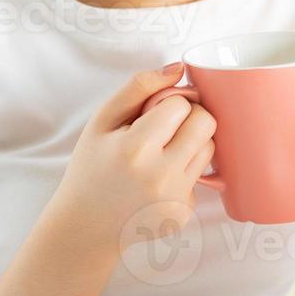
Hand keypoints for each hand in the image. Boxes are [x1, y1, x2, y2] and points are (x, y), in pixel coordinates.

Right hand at [46, 62, 216, 252]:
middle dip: (189, 117)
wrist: (85, 226)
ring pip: (209, 149)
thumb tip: (178, 68)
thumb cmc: (92, 168)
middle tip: (166, 127)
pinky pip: (199, 178)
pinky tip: (156, 183)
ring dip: (191, 143)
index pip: (181, 104)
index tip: (153, 113)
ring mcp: (175, 199)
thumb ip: (139, 87)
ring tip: (160, 153)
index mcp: (136, 148)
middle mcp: (161, 176)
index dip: (169, 103)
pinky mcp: (183, 214)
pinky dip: (183, 174)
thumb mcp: (102, 121)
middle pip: (206, 123)